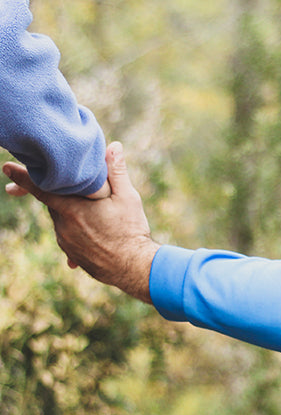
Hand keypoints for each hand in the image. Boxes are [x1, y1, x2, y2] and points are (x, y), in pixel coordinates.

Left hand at [3, 142, 158, 303]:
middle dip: (62, 194)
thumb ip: (116, 172)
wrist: (134, 268)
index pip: (41, 187)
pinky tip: (94, 234)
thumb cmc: (131, 231)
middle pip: (55, 202)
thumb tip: (113, 146)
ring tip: (97, 217)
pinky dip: (78, 231)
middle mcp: (63, 225)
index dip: (23, 176)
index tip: (6, 167)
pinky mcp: (72, 254)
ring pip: (63, 219)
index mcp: (72, 208)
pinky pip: (69, 237)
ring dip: (73, 214)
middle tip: (78, 192)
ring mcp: (66, 242)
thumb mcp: (128, 198)